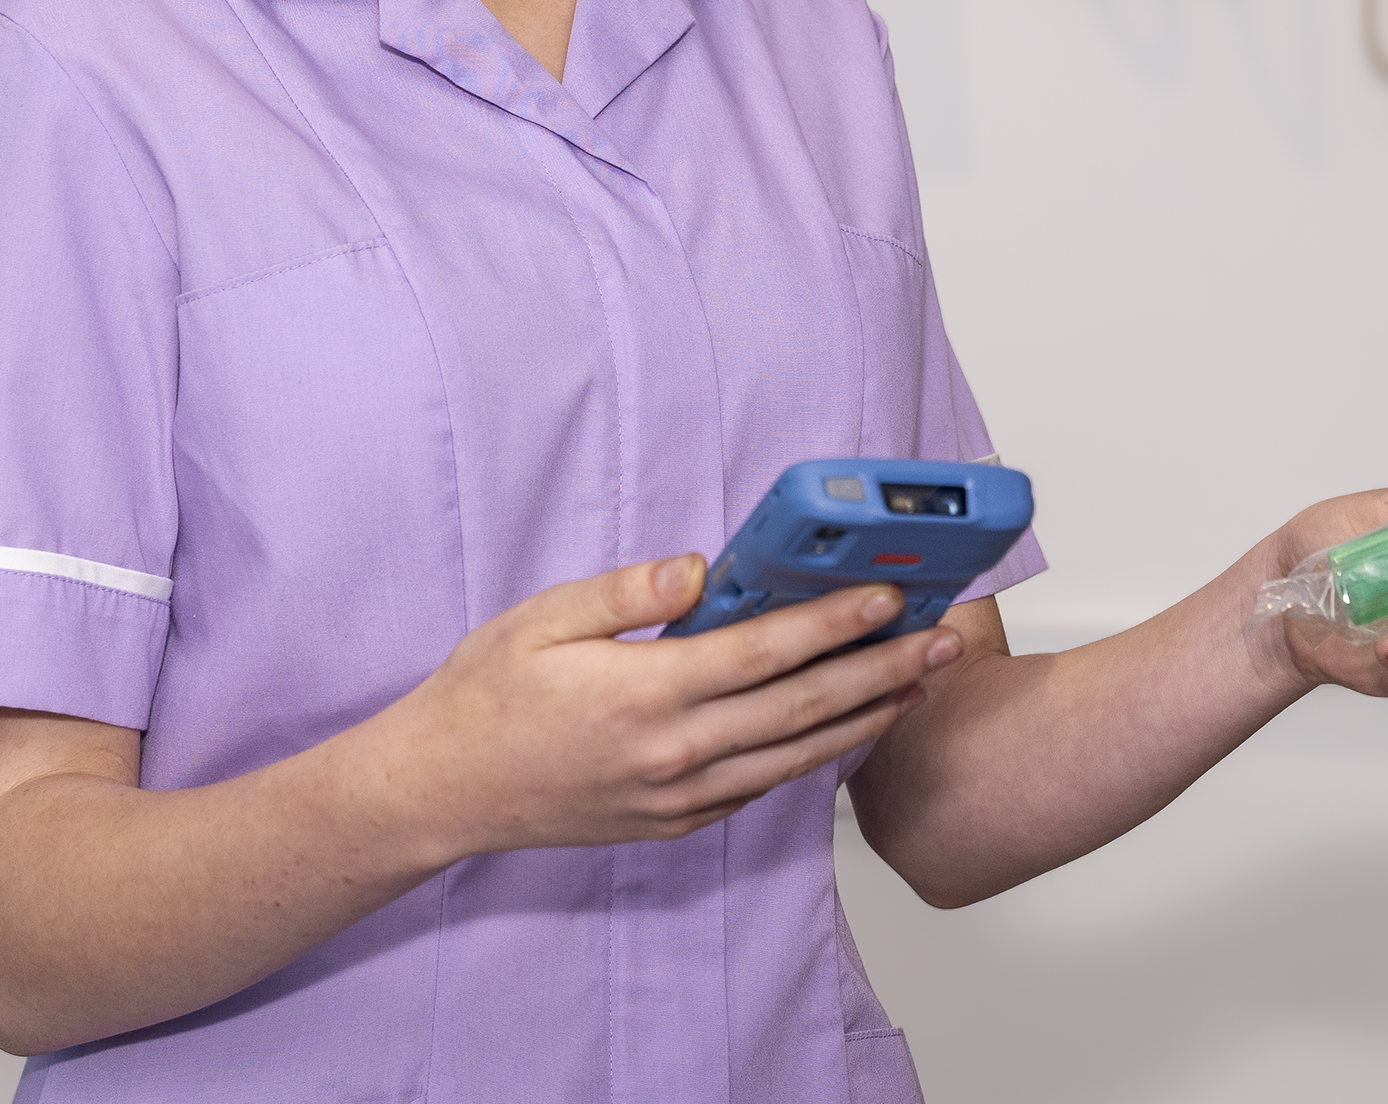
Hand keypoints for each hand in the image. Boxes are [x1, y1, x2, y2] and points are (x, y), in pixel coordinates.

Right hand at [375, 556, 963, 861]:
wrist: (444, 792)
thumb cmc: (486, 696)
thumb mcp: (542, 619)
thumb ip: (627, 589)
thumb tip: (698, 567)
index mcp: (646, 693)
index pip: (766, 653)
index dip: (835, 624)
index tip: (888, 597)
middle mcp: (675, 753)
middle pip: (804, 709)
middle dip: (883, 670)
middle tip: (943, 641)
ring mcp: (680, 797)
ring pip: (797, 757)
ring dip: (866, 718)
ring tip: (920, 684)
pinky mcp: (676, 822)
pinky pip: (762, 786)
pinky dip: (813, 756)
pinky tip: (845, 729)